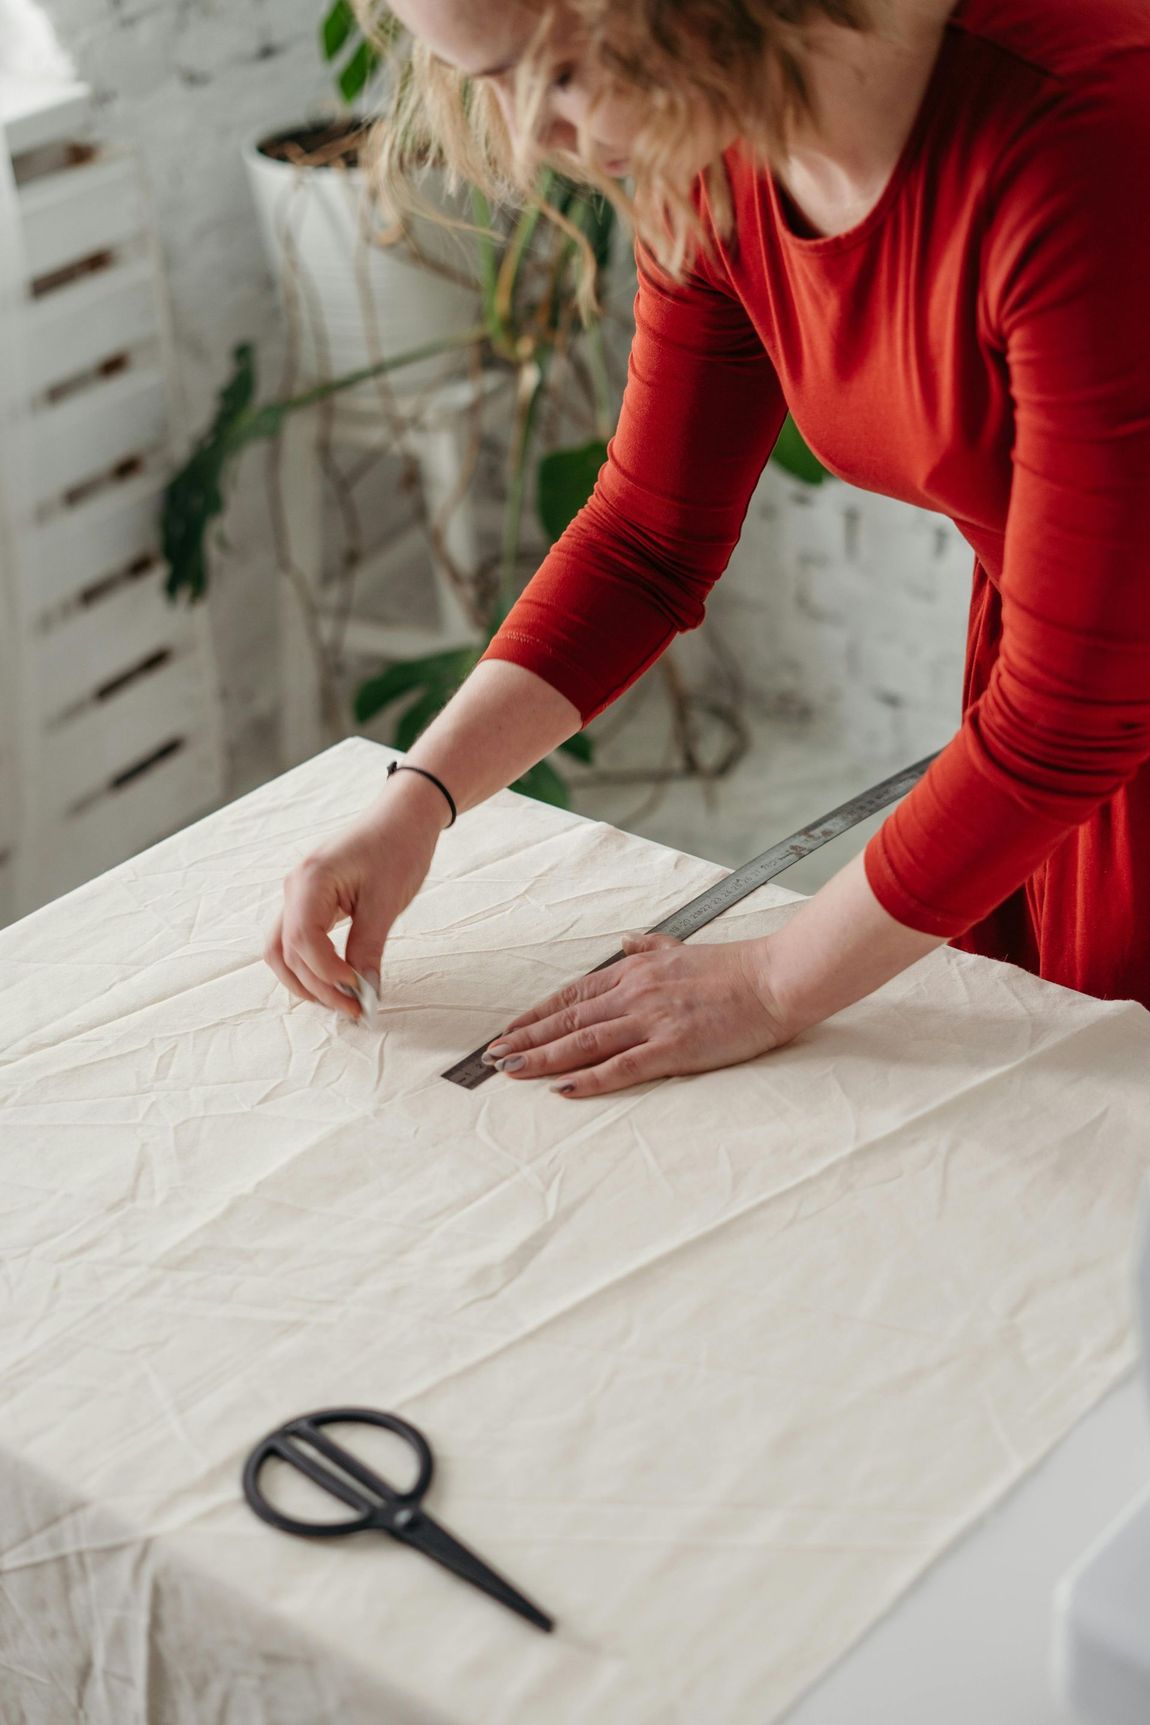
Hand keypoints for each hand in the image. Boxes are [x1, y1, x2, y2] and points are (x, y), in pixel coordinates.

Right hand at [265, 787, 443, 1017]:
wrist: (402, 816)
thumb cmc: (397, 847)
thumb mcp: (387, 901)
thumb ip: (369, 947)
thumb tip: (364, 991)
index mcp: (310, 881)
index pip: (303, 942)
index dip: (328, 975)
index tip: (358, 994)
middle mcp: (294, 888)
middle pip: (287, 952)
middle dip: (318, 986)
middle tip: (353, 1010)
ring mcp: (297, 895)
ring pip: (283, 950)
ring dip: (307, 981)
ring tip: (341, 1002)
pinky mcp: (309, 901)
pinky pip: (296, 940)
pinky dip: (310, 965)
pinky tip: (336, 981)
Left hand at [482, 932, 794, 1097]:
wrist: (775, 979)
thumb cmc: (734, 968)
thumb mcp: (682, 947)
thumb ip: (650, 946)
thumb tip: (626, 940)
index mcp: (635, 971)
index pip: (573, 995)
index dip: (537, 1015)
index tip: (510, 1029)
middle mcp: (635, 993)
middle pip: (568, 1020)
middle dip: (527, 1038)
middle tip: (492, 1055)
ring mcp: (652, 1020)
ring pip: (583, 1042)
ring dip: (543, 1057)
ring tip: (511, 1070)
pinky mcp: (672, 1046)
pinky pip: (621, 1066)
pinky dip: (588, 1077)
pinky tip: (562, 1088)